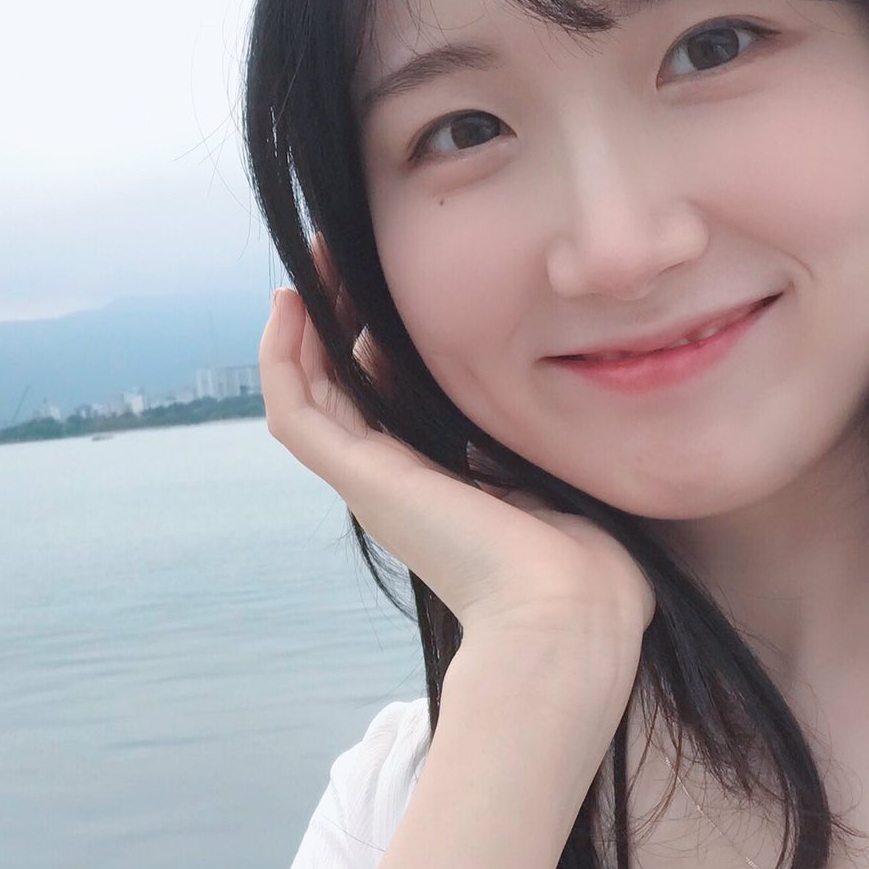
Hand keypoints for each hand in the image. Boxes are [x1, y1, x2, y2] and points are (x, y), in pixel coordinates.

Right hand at [260, 236, 654, 717]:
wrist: (570, 614)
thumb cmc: (586, 565)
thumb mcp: (557, 472)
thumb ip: (534, 432)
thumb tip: (545, 379)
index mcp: (439, 481)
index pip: (387, 397)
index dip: (376, 338)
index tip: (389, 285)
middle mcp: (396, 480)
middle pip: (340, 387)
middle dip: (338, 318)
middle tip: (339, 254)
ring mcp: (373, 481)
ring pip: (307, 393)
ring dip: (301, 327)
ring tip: (311, 261)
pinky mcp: (362, 479)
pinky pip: (295, 410)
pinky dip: (282, 358)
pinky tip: (289, 303)